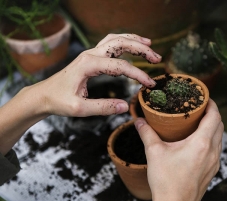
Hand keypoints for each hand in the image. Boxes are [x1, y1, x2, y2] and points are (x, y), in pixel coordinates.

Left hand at [0, 33, 160, 154]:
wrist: (43, 95)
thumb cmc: (59, 101)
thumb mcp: (80, 109)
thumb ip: (103, 108)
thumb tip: (125, 106)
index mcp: (88, 65)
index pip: (121, 66)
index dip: (138, 74)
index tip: (150, 85)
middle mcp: (90, 54)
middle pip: (121, 43)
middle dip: (141, 49)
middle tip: (157, 58)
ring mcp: (90, 53)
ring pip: (116, 39)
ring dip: (134, 41)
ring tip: (150, 45)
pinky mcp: (91, 57)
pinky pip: (110, 43)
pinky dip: (124, 42)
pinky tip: (132, 45)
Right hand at [135, 99, 223, 200]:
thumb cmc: (166, 181)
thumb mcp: (154, 153)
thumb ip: (146, 133)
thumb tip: (139, 121)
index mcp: (201, 143)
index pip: (214, 116)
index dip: (212, 104)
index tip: (205, 98)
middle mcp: (212, 152)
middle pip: (219, 125)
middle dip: (212, 114)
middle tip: (199, 108)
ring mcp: (214, 163)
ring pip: (219, 138)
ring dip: (213, 127)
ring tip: (199, 122)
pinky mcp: (212, 171)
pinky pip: (216, 150)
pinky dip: (211, 140)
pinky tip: (198, 142)